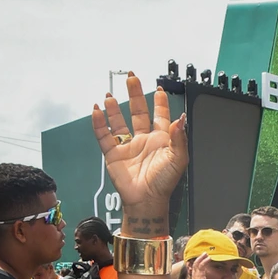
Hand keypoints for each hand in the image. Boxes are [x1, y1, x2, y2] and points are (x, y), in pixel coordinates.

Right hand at [91, 73, 187, 227]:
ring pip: (119, 122)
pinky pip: (104, 135)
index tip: (159, 89)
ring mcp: (127, 146)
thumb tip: (180, 118)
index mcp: (160, 140)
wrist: (147, 200)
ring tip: (109, 94)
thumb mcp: (178, 159)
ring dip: (114, 108)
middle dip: (134, 94)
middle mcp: (143, 140)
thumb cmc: (164, 182)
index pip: (159, 115)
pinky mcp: (113, 154)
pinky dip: (99, 123)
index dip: (159, 102)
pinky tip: (97, 110)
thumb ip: (179, 137)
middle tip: (132, 77)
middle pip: (138, 111)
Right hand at [184, 256, 213, 278]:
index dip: (199, 262)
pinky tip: (209, 258)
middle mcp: (195, 273)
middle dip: (200, 258)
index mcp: (195, 276)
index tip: (203, 259)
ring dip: (202, 257)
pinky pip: (202, 265)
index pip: (196, 267)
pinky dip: (205, 260)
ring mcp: (196, 273)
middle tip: (204, 254)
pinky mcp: (199, 274)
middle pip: (196, 263)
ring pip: (198, 262)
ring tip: (206, 254)